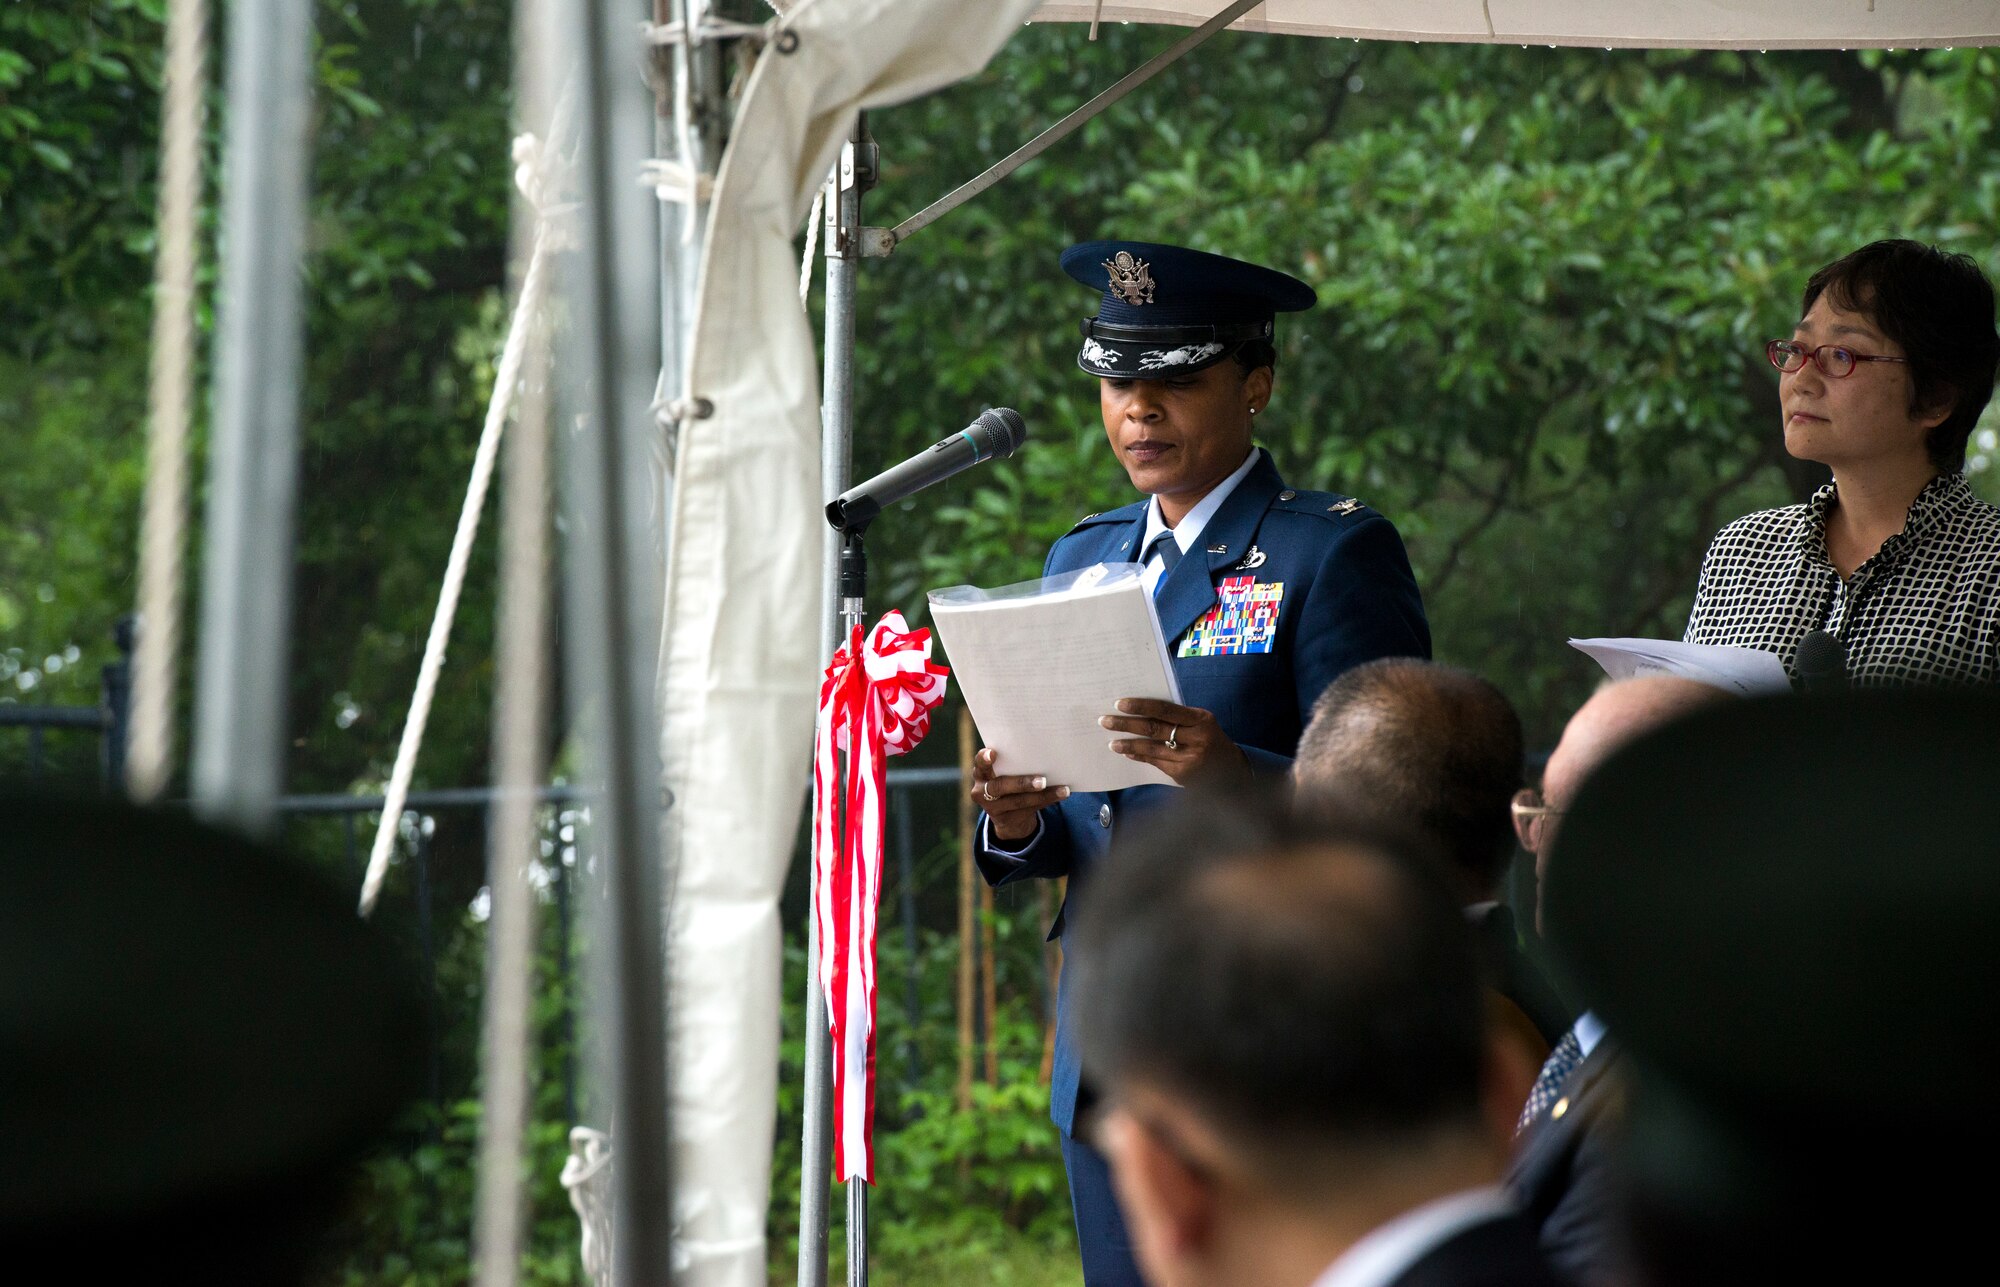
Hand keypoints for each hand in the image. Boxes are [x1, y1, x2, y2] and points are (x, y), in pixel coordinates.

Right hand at [969, 747, 1069, 842]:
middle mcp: (981, 791)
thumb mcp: (1005, 773)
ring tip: (1062, 790)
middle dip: (1022, 783)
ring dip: (1042, 795)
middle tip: (1042, 781)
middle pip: (1000, 786)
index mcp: (981, 773)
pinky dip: (1046, 801)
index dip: (983, 758)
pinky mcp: (1005, 821)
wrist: (1007, 816)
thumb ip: (1014, 764)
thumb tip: (1044, 753)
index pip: (979, 763)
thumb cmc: (1009, 781)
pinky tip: (1060, 795)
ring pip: (1018, 801)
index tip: (993, 753)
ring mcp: (992, 808)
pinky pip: (1028, 810)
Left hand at [1100, 697, 1249, 786]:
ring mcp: (1189, 759)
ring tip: (1111, 741)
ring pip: (1151, 749)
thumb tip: (1140, 710)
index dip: (1140, 706)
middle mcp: (1196, 739)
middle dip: (1126, 725)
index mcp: (1201, 720)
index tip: (1119, 704)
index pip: (1165, 710)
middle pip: (1154, 729)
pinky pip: (1154, 762)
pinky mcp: (1182, 774)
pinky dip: (1139, 756)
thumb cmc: (1210, 739)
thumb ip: (1177, 717)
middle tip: (1105, 721)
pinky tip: (1126, 752)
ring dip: (1128, 744)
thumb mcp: (1201, 722)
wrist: (1231, 769)